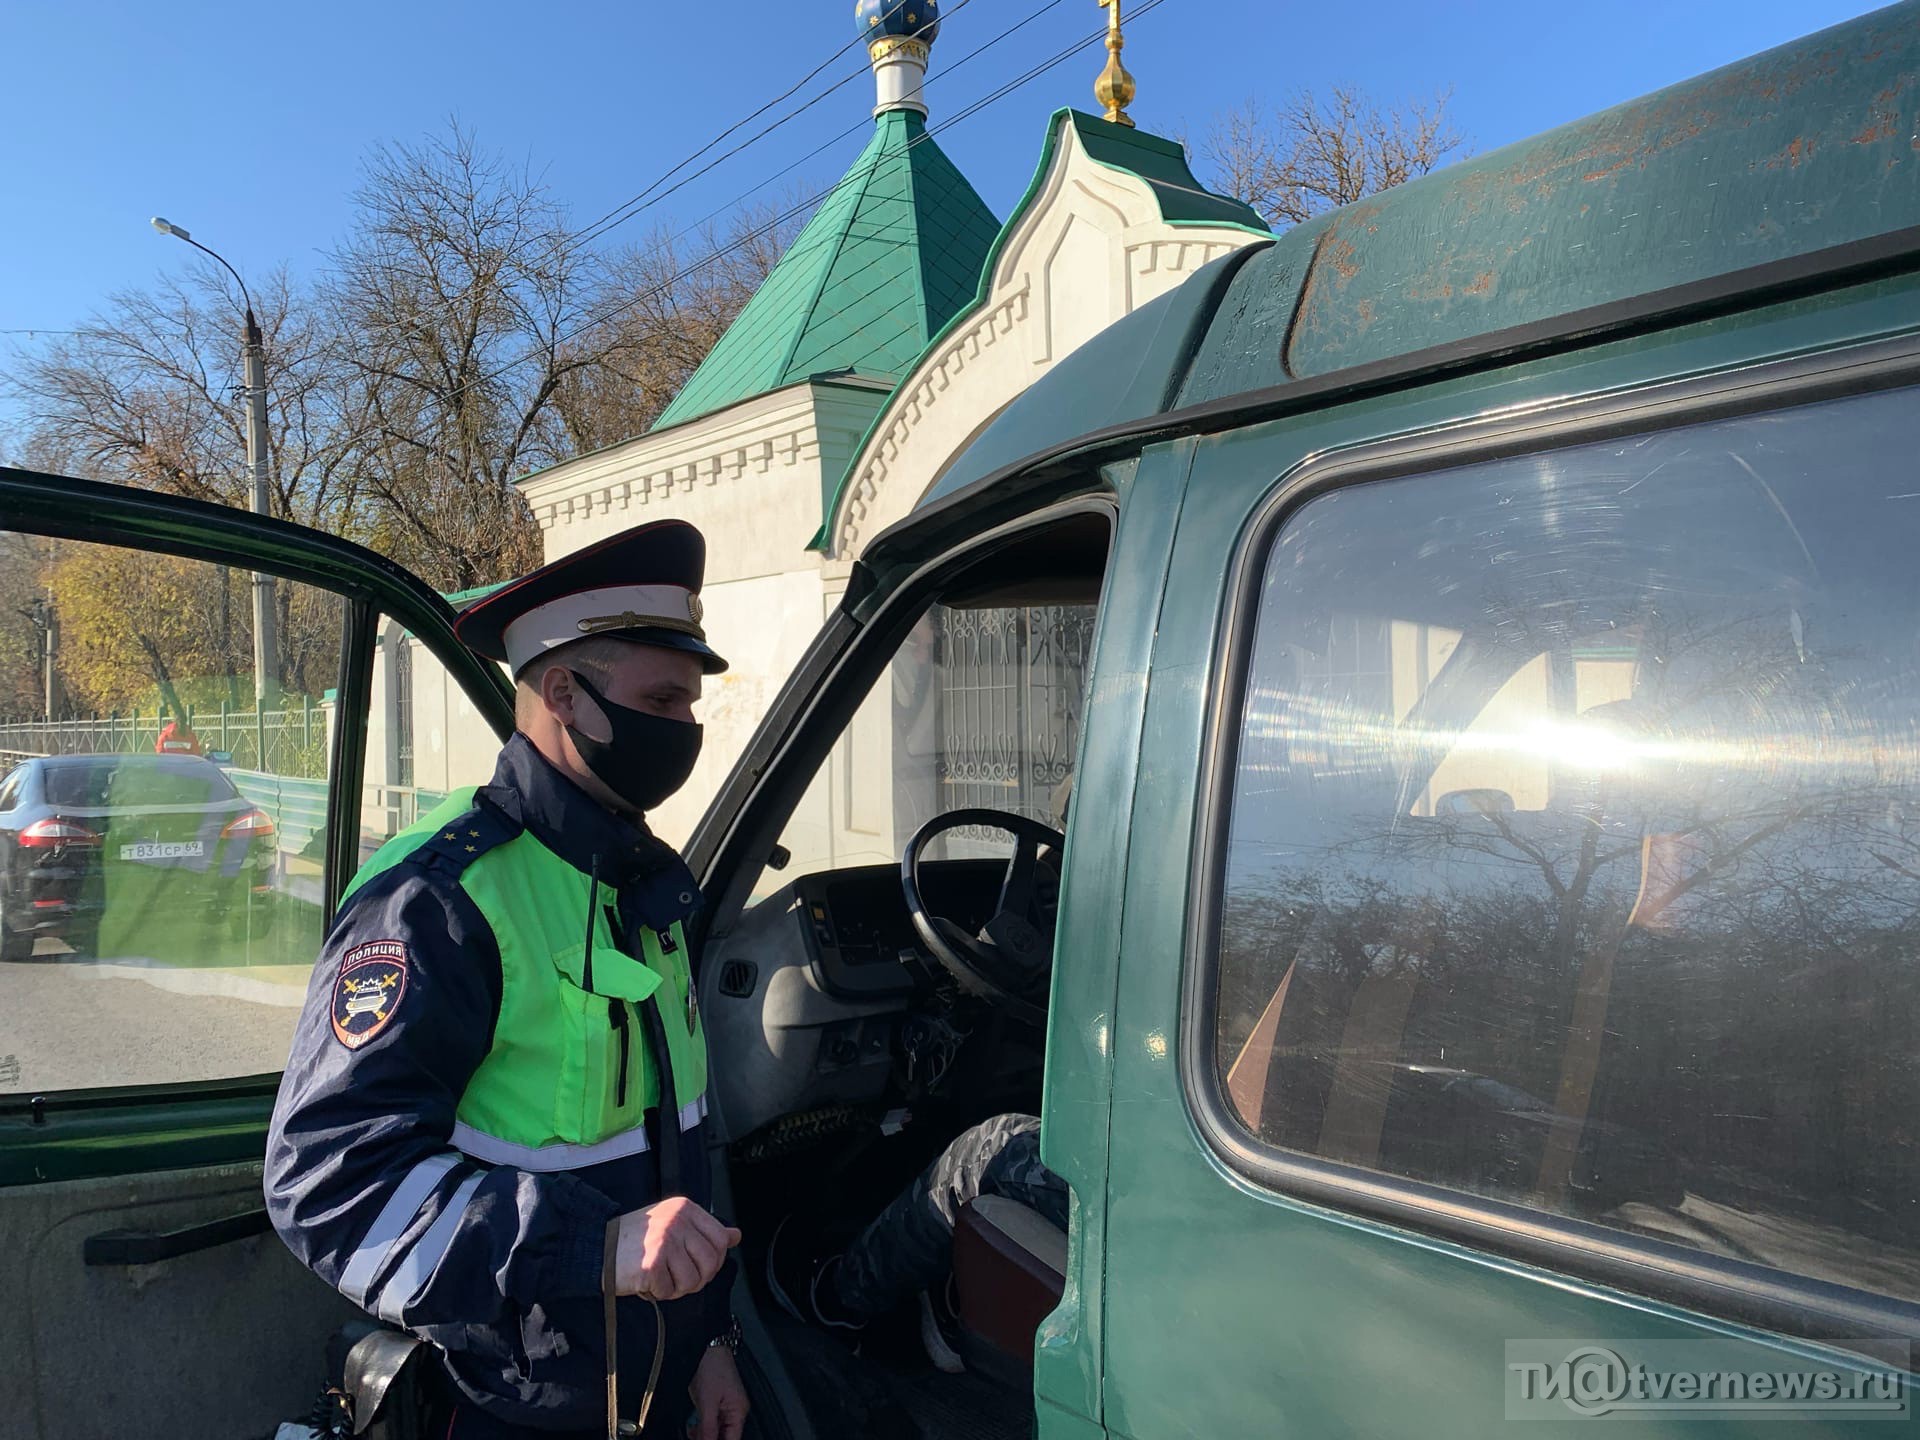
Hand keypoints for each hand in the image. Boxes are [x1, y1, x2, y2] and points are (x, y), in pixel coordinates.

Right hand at [610, 1197, 740, 1299]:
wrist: (595, 1246)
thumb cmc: (634, 1239)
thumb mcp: (672, 1224)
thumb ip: (704, 1230)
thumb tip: (736, 1236)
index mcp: (685, 1208)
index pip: (721, 1239)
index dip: (713, 1260)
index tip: (697, 1265)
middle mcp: (677, 1220)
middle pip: (711, 1263)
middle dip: (697, 1279)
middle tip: (677, 1278)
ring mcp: (665, 1240)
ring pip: (693, 1280)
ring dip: (676, 1289)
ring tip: (660, 1279)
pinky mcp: (652, 1262)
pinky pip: (669, 1290)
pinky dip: (658, 1293)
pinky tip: (646, 1281)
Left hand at [686, 1345, 749, 1439]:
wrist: (707, 1346)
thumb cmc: (713, 1366)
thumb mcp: (707, 1402)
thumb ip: (708, 1428)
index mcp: (738, 1411)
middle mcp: (735, 1410)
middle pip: (724, 1436)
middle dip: (708, 1438)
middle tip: (695, 1437)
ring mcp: (726, 1406)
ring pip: (716, 1430)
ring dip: (703, 1434)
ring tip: (691, 1433)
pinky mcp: (717, 1401)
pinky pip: (711, 1421)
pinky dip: (702, 1426)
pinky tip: (693, 1427)